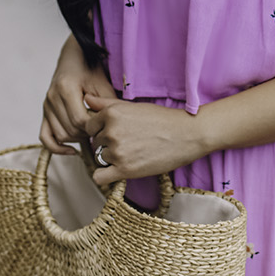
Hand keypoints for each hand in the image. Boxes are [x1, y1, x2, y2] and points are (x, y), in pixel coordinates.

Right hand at [40, 35, 117, 155]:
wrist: (74, 56)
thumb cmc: (90, 67)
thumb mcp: (103, 83)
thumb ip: (106, 105)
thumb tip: (111, 128)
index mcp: (65, 89)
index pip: (79, 121)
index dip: (94, 127)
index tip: (106, 124)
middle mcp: (52, 98)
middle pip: (70, 130)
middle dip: (87, 133)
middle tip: (101, 128)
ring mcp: (46, 105)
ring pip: (60, 135)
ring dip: (77, 138)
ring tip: (91, 131)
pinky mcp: (45, 111)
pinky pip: (45, 136)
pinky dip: (56, 147)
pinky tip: (71, 150)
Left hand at [82, 93, 207, 186]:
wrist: (188, 134)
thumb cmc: (163, 119)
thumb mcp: (133, 106)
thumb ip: (106, 104)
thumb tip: (86, 99)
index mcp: (111, 113)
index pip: (89, 126)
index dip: (101, 130)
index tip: (116, 132)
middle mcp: (111, 131)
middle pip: (95, 142)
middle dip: (107, 144)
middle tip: (129, 142)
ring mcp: (117, 151)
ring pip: (100, 158)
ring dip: (112, 158)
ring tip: (133, 152)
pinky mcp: (125, 170)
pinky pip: (100, 177)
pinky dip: (105, 176)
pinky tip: (118, 170)